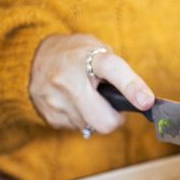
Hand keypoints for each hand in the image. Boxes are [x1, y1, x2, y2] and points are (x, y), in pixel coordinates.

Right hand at [30, 34, 154, 133]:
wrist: (32, 57)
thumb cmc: (76, 55)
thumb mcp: (99, 50)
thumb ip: (120, 74)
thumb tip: (141, 99)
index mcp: (87, 57)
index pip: (113, 70)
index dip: (133, 87)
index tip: (147, 102)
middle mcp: (67, 79)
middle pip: (104, 120)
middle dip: (114, 118)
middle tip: (111, 105)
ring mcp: (54, 99)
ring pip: (92, 127)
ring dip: (97, 118)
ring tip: (88, 99)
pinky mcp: (48, 114)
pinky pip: (77, 128)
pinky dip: (82, 119)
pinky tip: (75, 103)